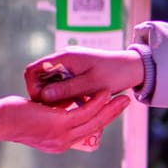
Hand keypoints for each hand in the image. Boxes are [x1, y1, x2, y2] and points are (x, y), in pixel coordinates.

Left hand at [0, 94, 129, 153]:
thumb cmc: (13, 117)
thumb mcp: (39, 117)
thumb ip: (55, 113)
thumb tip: (65, 104)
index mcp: (59, 144)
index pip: (86, 132)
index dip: (101, 120)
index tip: (111, 109)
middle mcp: (63, 143)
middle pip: (95, 128)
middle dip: (112, 115)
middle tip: (125, 102)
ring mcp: (62, 135)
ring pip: (94, 121)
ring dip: (110, 109)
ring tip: (122, 97)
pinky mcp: (59, 124)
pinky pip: (84, 113)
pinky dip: (97, 103)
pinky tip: (104, 94)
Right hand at [25, 49, 143, 106]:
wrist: (134, 68)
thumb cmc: (115, 74)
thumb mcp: (91, 84)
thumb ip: (67, 89)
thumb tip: (43, 95)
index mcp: (64, 58)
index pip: (34, 70)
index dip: (33, 87)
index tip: (41, 103)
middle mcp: (63, 60)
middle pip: (40, 78)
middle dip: (44, 95)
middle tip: (55, 109)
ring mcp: (69, 66)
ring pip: (51, 83)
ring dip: (54, 97)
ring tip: (65, 109)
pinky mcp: (76, 73)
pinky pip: (62, 85)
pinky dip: (64, 96)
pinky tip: (73, 105)